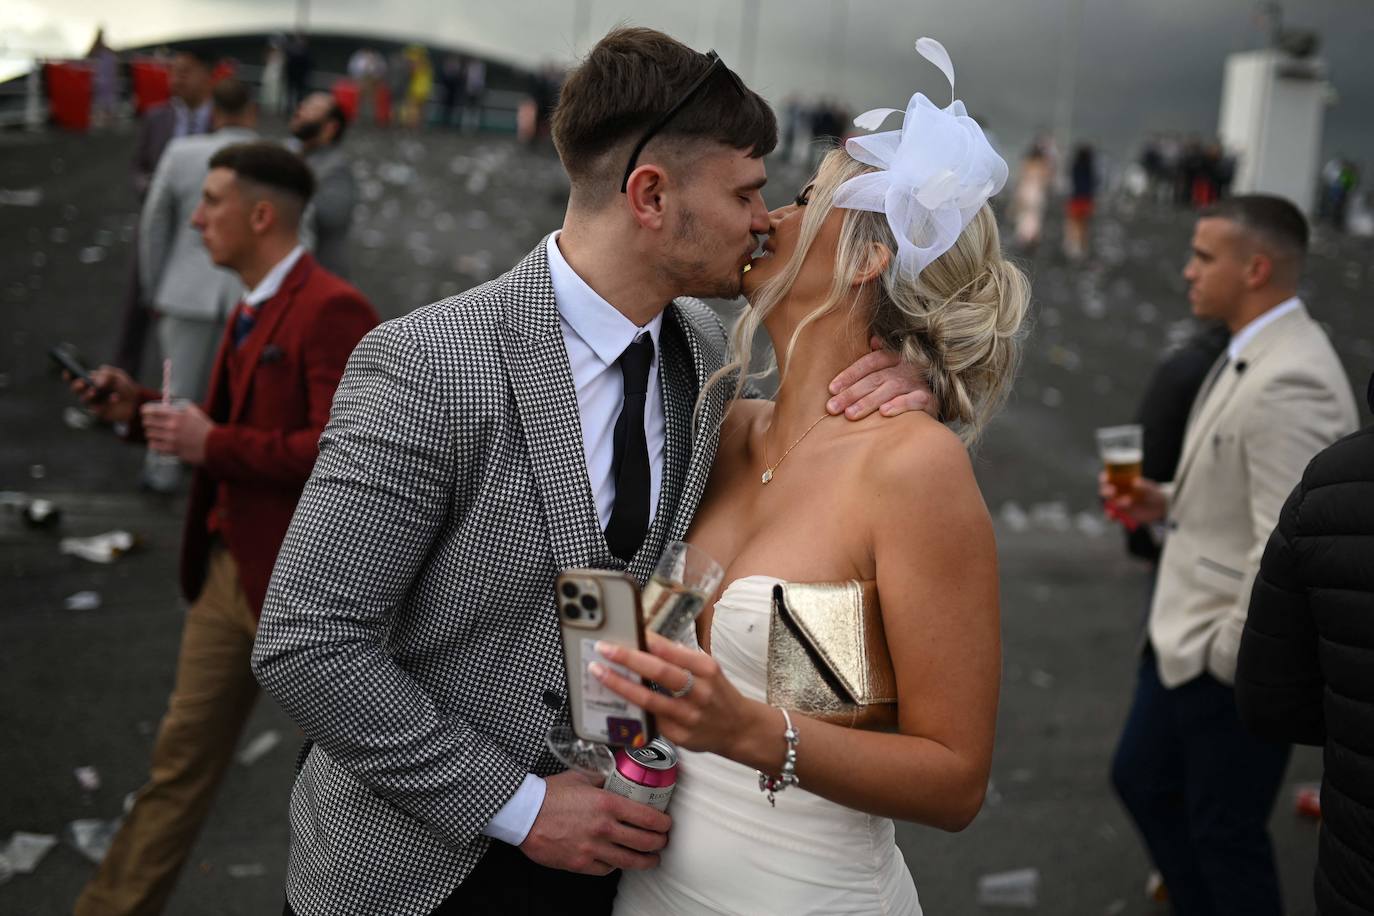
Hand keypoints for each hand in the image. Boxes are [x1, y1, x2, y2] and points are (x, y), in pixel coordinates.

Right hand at [68, 365, 137, 424]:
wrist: (135, 401)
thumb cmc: (124, 386)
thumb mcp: (118, 375)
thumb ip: (107, 374)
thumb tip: (96, 382)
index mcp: (91, 380)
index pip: (75, 378)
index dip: (69, 376)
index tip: (67, 372)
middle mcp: (89, 391)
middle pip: (76, 389)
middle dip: (76, 386)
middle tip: (82, 383)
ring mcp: (93, 402)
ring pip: (84, 399)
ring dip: (88, 394)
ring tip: (95, 390)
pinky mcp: (99, 412)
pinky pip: (98, 408)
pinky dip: (107, 402)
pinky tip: (115, 398)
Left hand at [141, 401, 213, 464]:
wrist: (214, 445)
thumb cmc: (205, 428)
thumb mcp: (194, 412)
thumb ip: (179, 407)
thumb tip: (166, 405)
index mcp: (176, 415)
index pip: (152, 410)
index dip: (145, 410)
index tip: (144, 411)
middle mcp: (171, 426)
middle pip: (147, 422)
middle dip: (147, 421)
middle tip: (149, 422)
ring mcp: (170, 439)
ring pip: (149, 434)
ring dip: (151, 433)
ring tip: (156, 433)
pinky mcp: (171, 450)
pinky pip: (154, 446)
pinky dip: (154, 443)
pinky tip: (159, 442)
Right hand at [519, 770, 670, 875]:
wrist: (524, 813)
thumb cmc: (550, 794)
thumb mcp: (581, 777)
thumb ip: (603, 780)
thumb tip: (616, 780)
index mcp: (608, 804)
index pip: (648, 817)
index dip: (663, 823)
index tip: (666, 824)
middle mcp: (604, 828)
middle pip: (645, 842)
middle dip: (659, 843)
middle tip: (663, 841)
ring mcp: (593, 848)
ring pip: (630, 861)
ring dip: (646, 861)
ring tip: (652, 859)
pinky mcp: (580, 863)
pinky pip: (607, 869)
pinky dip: (617, 866)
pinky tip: (620, 862)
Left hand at [591, 634, 762, 759]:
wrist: (740, 729)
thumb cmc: (718, 693)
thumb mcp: (708, 669)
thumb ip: (681, 657)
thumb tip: (649, 643)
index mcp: (706, 669)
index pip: (673, 651)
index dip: (649, 642)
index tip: (629, 631)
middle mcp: (699, 692)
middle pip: (659, 672)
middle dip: (628, 659)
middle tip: (604, 649)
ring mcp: (688, 716)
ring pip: (648, 699)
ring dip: (620, 684)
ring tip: (599, 672)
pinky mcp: (679, 736)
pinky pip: (650, 719)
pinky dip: (631, 707)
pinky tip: (614, 698)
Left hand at [827, 337, 936, 419]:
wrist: (933, 402)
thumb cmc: (904, 388)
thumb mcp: (890, 371)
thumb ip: (877, 362)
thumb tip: (874, 340)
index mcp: (894, 357)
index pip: (869, 362)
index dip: (850, 374)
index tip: (831, 389)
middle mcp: (906, 367)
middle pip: (875, 378)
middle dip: (852, 393)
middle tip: (833, 407)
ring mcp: (919, 382)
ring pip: (891, 389)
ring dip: (868, 402)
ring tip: (850, 414)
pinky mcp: (929, 399)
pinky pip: (914, 400)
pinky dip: (899, 405)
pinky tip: (884, 413)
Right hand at [1099, 471, 1167, 526]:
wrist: (1158, 508)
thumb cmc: (1152, 493)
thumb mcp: (1150, 489)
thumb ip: (1143, 486)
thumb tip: (1136, 482)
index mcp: (1121, 481)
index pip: (1108, 477)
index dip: (1105, 477)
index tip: (1106, 478)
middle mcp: (1116, 491)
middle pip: (1105, 490)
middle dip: (1106, 490)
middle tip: (1113, 491)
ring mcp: (1117, 502)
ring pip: (1108, 503)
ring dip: (1110, 504)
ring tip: (1123, 503)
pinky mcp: (1119, 513)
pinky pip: (1111, 515)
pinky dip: (1111, 516)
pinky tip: (1113, 516)